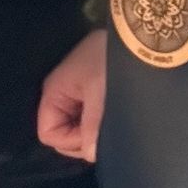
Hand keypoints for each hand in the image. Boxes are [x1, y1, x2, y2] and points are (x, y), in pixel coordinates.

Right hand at [37, 28, 106, 161]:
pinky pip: (89, 113)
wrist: (138, 32)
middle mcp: (61, 91)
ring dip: (94, 129)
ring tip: (114, 121)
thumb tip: (91, 154)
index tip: (95, 135)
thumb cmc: (114, 60)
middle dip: (83, 138)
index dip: (70, 141)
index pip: (49, 133)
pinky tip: (115, 115)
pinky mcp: (92, 86)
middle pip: (63, 131)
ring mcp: (77, 89)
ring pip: (78, 124)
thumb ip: (93, 126)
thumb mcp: (102, 94)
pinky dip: (100, 119)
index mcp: (54, 91)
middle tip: (107, 130)